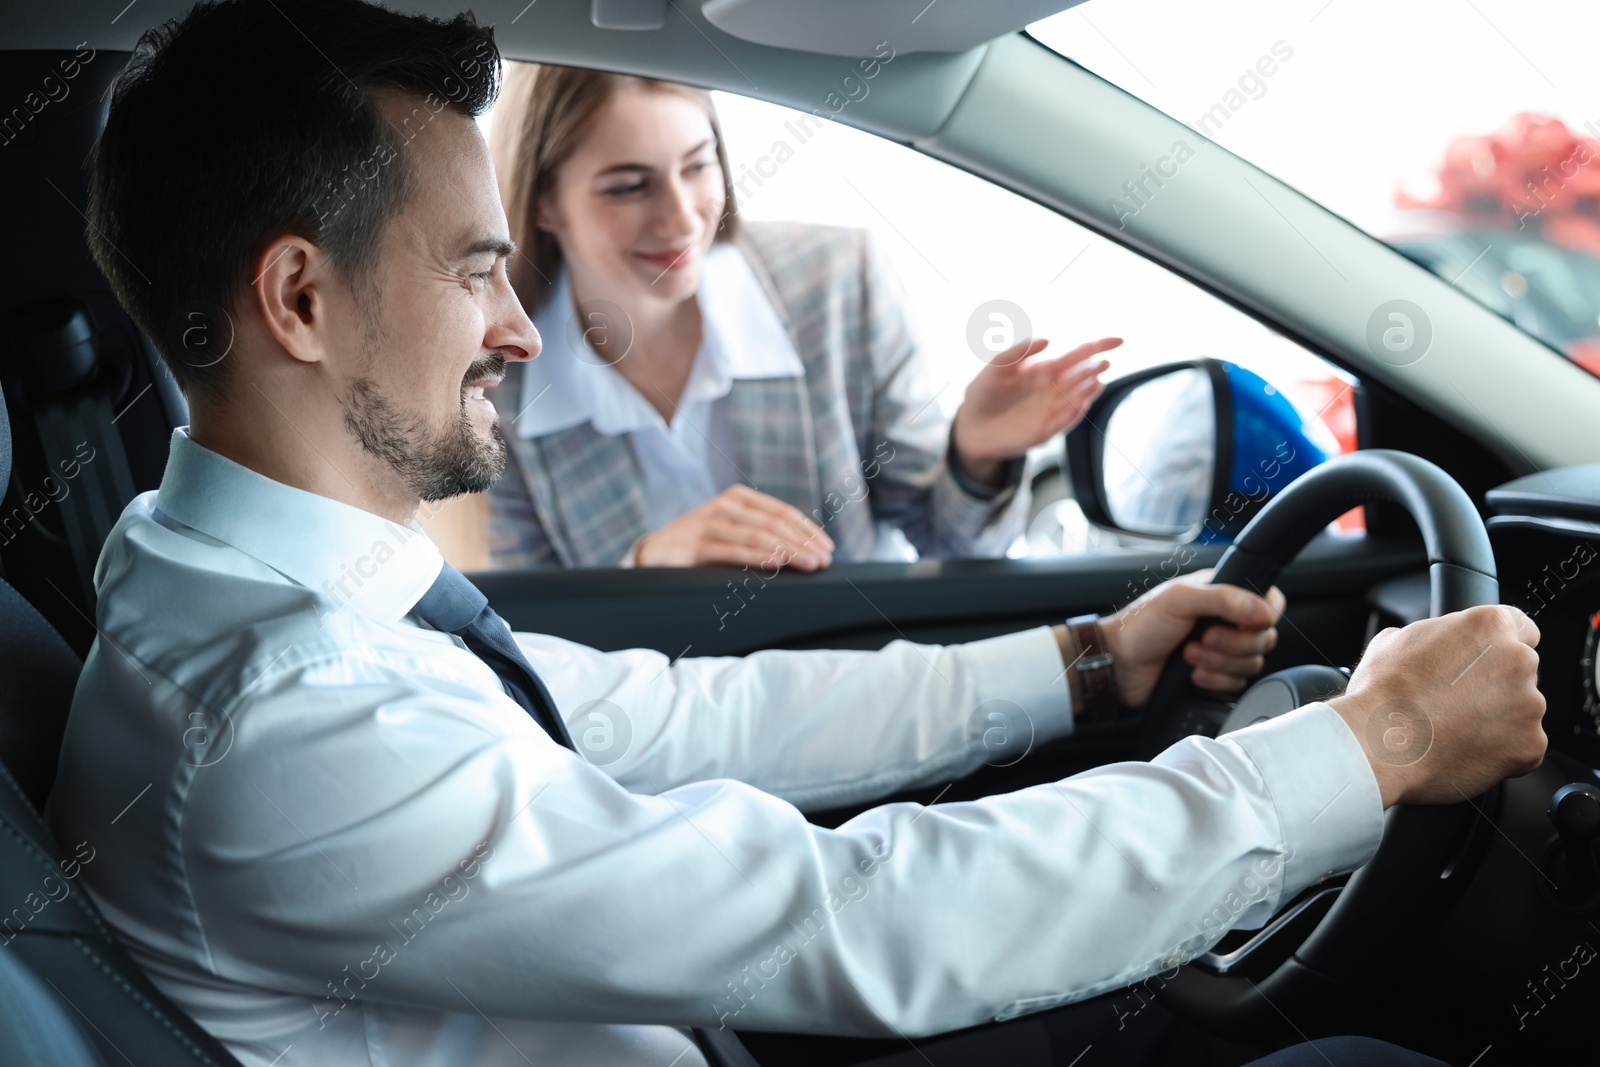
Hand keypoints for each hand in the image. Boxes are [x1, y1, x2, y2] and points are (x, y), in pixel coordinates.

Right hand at [633, 485, 833, 569]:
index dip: (808, 530)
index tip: (828, 548)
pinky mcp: (695, 545)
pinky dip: (758, 556)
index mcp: (738, 498)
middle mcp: (725, 505)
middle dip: (803, 542)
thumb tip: (806, 551)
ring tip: (809, 564)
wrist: (654, 552)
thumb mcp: (732, 531)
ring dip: (788, 550)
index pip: (782, 512)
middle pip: (773, 523)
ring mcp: (708, 523)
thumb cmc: (702, 544)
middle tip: (824, 560)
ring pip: (757, 535)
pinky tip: (777, 562)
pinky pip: (732, 550)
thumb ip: (760, 533)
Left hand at [950, 336, 1119, 484]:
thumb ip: (1018, 352)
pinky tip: (1082, 403)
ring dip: (1088, 390)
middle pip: (1081, 376)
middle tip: (1103, 363)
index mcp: (1045, 370)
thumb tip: (1047, 340)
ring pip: (1077, 398)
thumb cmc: (983, 394)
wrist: (971, 425)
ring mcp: (1051, 410)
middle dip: (1094, 369)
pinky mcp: (1045, 431)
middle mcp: (1053, 389)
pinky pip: (1065, 421)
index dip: (1099, 347)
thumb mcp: (996, 368)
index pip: (1078, 356)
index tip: (1118, 341)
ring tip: (1097, 380)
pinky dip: (1074, 413)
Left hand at [1098, 570, 1284, 706]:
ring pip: (1252, 664)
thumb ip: (1224, 599)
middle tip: (1202, 639)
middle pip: (1264, 637)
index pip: (1268, 600)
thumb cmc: (1138, 626)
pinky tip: (1193, 674)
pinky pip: (1237, 685)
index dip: (1262, 616)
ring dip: (1219, 663)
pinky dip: (1216, 681)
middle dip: (1232, 644)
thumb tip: (1263, 611)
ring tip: (1189, 655)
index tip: (1242, 623)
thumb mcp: (1179, 600)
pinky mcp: (1216, 677)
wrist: (1117, 666)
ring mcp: (1222, 651)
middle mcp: (1225, 621)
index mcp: (1221, 593)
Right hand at [1328, 606, 1545, 807]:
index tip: (1487, 661)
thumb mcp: (1395, 640)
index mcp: (1489, 626)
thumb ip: (1433, 638)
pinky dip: (1500, 751)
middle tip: (1457, 700)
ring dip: (1497, 719)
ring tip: (1455, 729)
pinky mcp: (1530, 745)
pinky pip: (1522, 747)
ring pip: (1521, 711)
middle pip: (1520, 671)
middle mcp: (1518, 661)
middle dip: (1495, 685)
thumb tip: (1433, 646)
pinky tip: (1465, 749)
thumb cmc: (1382, 692)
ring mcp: (1530, 705)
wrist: (1378, 744)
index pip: (1521, 627)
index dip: (1499, 646)